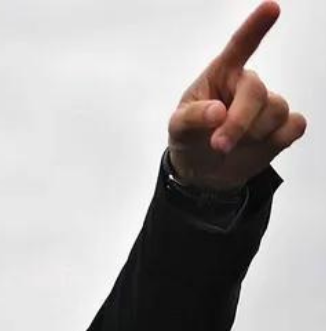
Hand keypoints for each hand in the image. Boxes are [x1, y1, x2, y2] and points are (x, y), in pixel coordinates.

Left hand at [168, 1, 306, 190]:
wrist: (203, 172)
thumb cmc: (189, 140)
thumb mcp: (178, 129)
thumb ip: (192, 117)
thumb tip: (218, 111)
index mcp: (220, 75)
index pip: (239, 47)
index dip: (255, 27)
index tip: (272, 7)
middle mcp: (246, 85)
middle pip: (256, 92)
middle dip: (238, 122)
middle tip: (218, 144)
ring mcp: (267, 105)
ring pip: (276, 112)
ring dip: (251, 136)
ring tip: (230, 145)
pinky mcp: (282, 126)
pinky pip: (295, 126)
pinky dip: (277, 141)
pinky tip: (258, 146)